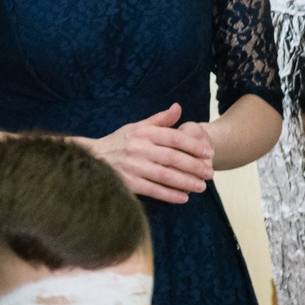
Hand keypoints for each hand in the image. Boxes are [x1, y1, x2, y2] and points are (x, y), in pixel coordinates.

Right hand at [88, 106, 214, 203]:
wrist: (94, 158)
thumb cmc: (120, 142)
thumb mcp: (137, 127)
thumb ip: (159, 119)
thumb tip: (178, 107)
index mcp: (143, 133)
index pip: (173, 138)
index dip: (193, 146)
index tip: (209, 153)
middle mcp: (138, 148)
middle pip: (172, 158)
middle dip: (194, 166)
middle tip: (210, 173)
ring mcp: (133, 166)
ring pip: (165, 175)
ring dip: (186, 182)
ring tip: (202, 186)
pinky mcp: (129, 182)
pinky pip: (153, 190)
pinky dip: (170, 194)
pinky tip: (183, 197)